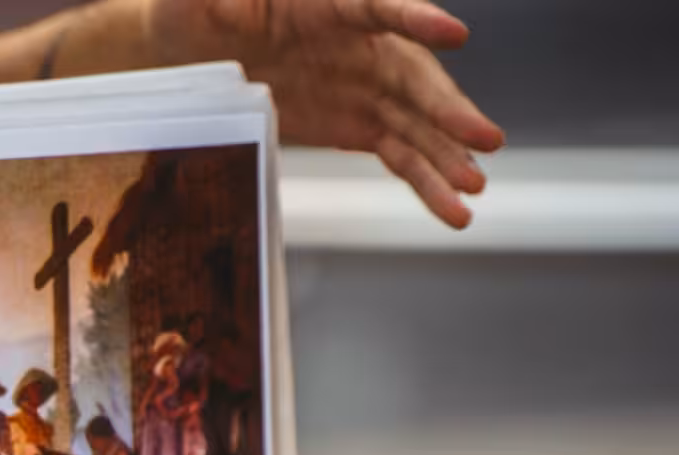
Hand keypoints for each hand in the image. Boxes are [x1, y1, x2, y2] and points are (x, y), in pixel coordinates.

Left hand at [141, 0, 505, 227]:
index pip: (381, 8)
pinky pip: (401, 154)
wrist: (194, 50)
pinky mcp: (360, 125)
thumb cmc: (199, 9)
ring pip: (417, 124)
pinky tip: (454, 210)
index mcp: (332, 5)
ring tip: (475, 191)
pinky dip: (427, 182)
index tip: (453, 33)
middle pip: (415, 76)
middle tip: (484, 138)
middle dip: (450, 109)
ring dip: (447, 157)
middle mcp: (364, 45)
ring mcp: (366, 88)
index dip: (416, 19)